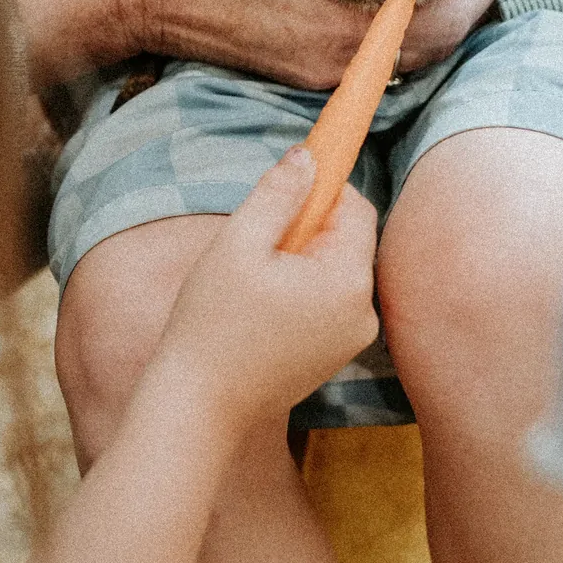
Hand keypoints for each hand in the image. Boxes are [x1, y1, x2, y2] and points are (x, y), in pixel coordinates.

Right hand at [124, 0, 523, 87]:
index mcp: (345, 11)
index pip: (440, 6)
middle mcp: (341, 54)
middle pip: (434, 41)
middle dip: (472, 2)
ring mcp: (319, 70)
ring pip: (407, 56)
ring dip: (442, 21)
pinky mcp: (300, 72)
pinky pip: (374, 60)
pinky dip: (405, 34)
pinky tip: (410, 5)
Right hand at [161, 150, 379, 424]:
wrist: (199, 406)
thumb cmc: (213, 324)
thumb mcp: (239, 242)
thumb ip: (279, 193)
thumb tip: (309, 156)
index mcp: (348, 281)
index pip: (355, 208)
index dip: (319, 188)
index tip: (282, 188)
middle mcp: (363, 312)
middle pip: (347, 239)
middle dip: (306, 227)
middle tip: (256, 243)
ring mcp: (351, 339)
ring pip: (334, 269)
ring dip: (299, 259)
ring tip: (253, 280)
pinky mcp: (333, 355)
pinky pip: (326, 300)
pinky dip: (299, 289)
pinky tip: (258, 306)